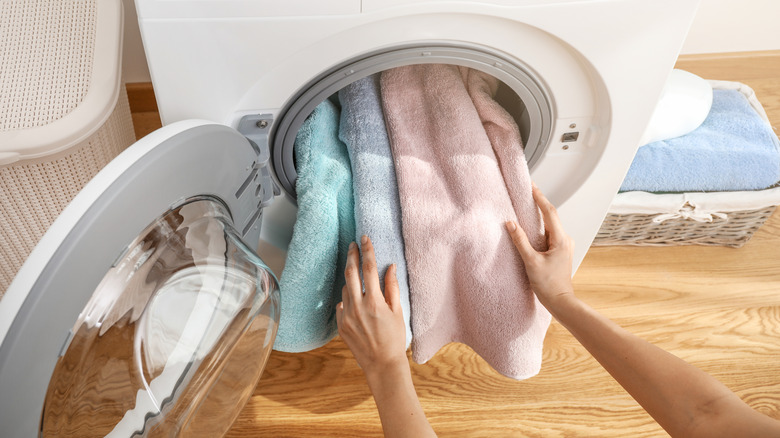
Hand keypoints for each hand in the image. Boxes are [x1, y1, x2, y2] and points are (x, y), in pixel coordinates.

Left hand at [336, 235, 407, 378]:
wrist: (381, 364)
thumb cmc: (394, 338)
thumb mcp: (398, 311)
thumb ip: (392, 287)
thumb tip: (390, 267)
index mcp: (374, 301)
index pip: (369, 268)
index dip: (367, 251)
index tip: (365, 238)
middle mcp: (357, 307)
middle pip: (350, 273)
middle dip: (351, 256)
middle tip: (353, 245)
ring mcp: (346, 316)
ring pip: (345, 289)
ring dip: (351, 280)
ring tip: (359, 279)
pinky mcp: (340, 325)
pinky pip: (341, 305)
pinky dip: (347, 299)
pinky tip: (356, 302)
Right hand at [505, 184, 574, 309]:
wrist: (560, 302)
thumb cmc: (548, 285)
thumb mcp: (531, 262)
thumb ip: (520, 241)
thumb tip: (511, 224)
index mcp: (561, 240)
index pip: (549, 212)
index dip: (540, 198)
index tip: (531, 186)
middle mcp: (565, 240)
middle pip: (551, 216)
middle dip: (539, 203)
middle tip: (528, 191)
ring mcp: (564, 246)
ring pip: (550, 225)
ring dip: (539, 215)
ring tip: (527, 206)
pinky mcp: (560, 252)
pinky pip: (549, 234)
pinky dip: (540, 228)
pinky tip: (531, 227)